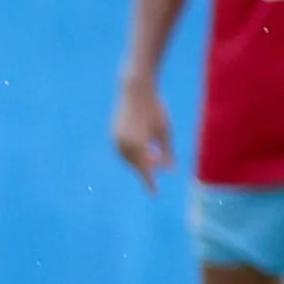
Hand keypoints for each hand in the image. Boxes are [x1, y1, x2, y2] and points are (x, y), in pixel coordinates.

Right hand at [112, 78, 174, 192]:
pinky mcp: (113, 133)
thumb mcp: (165, 131)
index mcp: (138, 146)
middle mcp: (123, 145)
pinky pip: (122, 150)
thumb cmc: (155, 108)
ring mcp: (115, 140)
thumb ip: (167, 153)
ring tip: (153, 153)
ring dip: (139, 160)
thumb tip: (170, 170)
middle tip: (161, 164)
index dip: (150, 183)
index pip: (145, 171)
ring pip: (128, 159)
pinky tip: (143, 146)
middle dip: (147, 168)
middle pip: (135, 165)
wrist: (135, 89)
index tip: (155, 194)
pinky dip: (132, 152)